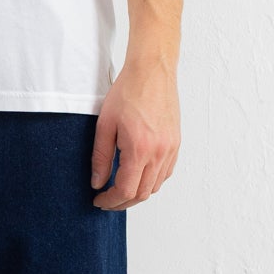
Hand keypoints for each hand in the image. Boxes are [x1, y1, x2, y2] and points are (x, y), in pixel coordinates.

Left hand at [90, 63, 180, 209]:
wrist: (152, 71)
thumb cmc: (127, 92)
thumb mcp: (105, 125)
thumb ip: (101, 157)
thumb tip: (97, 183)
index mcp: (140, 149)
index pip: (126, 190)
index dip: (110, 201)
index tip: (98, 201)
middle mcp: (159, 153)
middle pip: (142, 193)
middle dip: (122, 202)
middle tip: (106, 200)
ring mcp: (171, 149)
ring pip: (155, 186)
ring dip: (137, 193)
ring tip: (120, 189)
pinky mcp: (176, 143)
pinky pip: (165, 173)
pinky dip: (151, 181)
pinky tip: (138, 175)